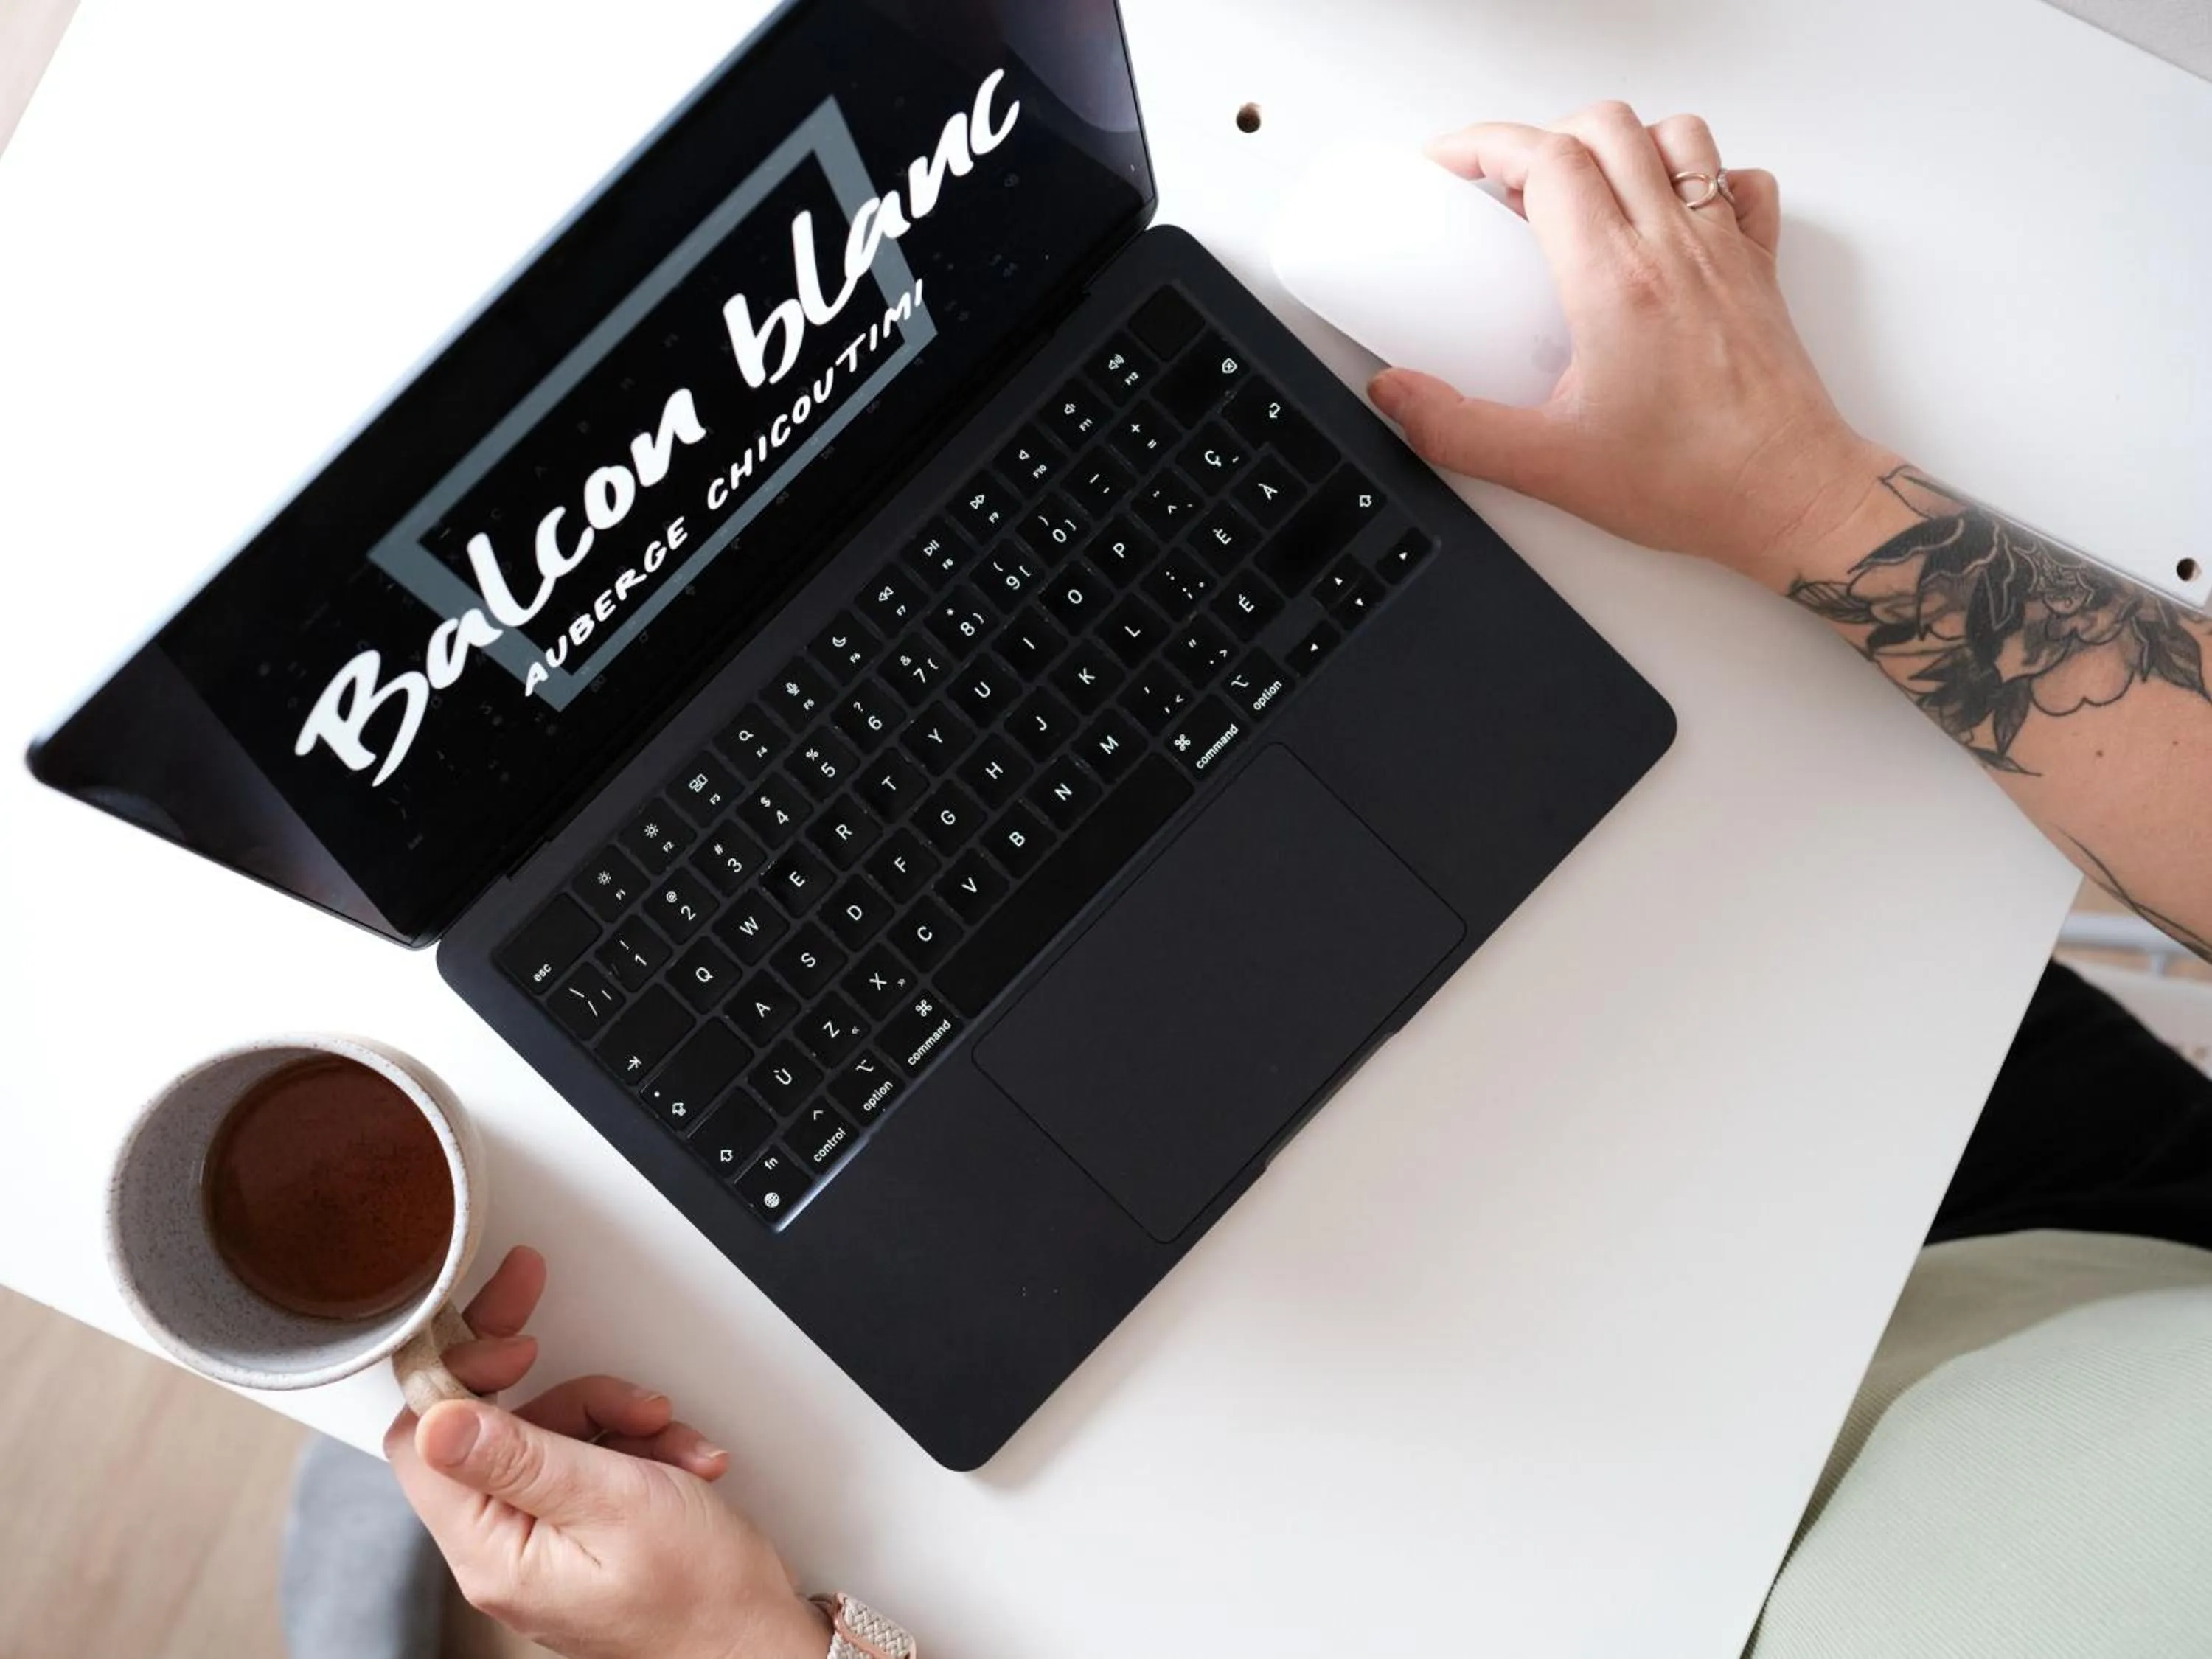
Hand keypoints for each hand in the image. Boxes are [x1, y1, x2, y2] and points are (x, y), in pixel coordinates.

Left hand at [384, 1247, 830, 1658]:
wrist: (758, 1644)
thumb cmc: (701, 1597)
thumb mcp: (616, 1504)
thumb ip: (523, 1458)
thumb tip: (437, 1421)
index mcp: (492, 1550)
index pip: (423, 1443)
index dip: (459, 1375)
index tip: (514, 1339)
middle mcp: (504, 1548)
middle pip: (491, 1426)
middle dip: (555, 1380)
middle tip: (557, 1316)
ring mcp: (543, 1539)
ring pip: (553, 1431)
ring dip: (615, 1414)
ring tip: (667, 1436)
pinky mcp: (581, 1530)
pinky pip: (590, 1457)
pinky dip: (639, 1444)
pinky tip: (679, 1460)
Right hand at [1367, 101, 1895, 585]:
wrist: (1788, 495)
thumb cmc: (1692, 480)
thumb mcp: (1548, 465)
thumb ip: (1457, 429)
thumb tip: (1398, 396)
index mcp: (1614, 279)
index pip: (1544, 159)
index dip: (1484, 146)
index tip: (1449, 166)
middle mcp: (1672, 245)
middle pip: (1603, 128)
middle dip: (1539, 138)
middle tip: (1503, 186)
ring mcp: (1723, 248)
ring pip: (1675, 136)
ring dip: (1619, 143)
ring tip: (1581, 188)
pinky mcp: (1757, 268)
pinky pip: (1740, 182)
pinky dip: (1701, 175)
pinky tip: (1669, 213)